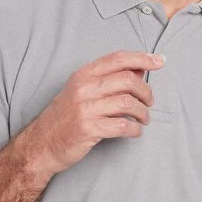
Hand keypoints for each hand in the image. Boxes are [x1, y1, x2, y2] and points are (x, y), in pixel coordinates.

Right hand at [31, 49, 165, 173]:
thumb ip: (108, 80)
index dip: (142, 58)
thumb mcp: (82, 91)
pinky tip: (135, 132)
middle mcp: (83, 88)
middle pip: (128, 80)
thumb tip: (140, 69)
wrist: (41, 144)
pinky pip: (123, 126)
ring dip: (143, 113)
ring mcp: (85, 109)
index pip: (118, 59)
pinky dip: (135, 129)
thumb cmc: (65, 117)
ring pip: (128, 104)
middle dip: (146, 91)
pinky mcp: (88, 129)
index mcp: (83, 75)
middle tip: (149, 102)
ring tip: (144, 119)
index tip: (159, 61)